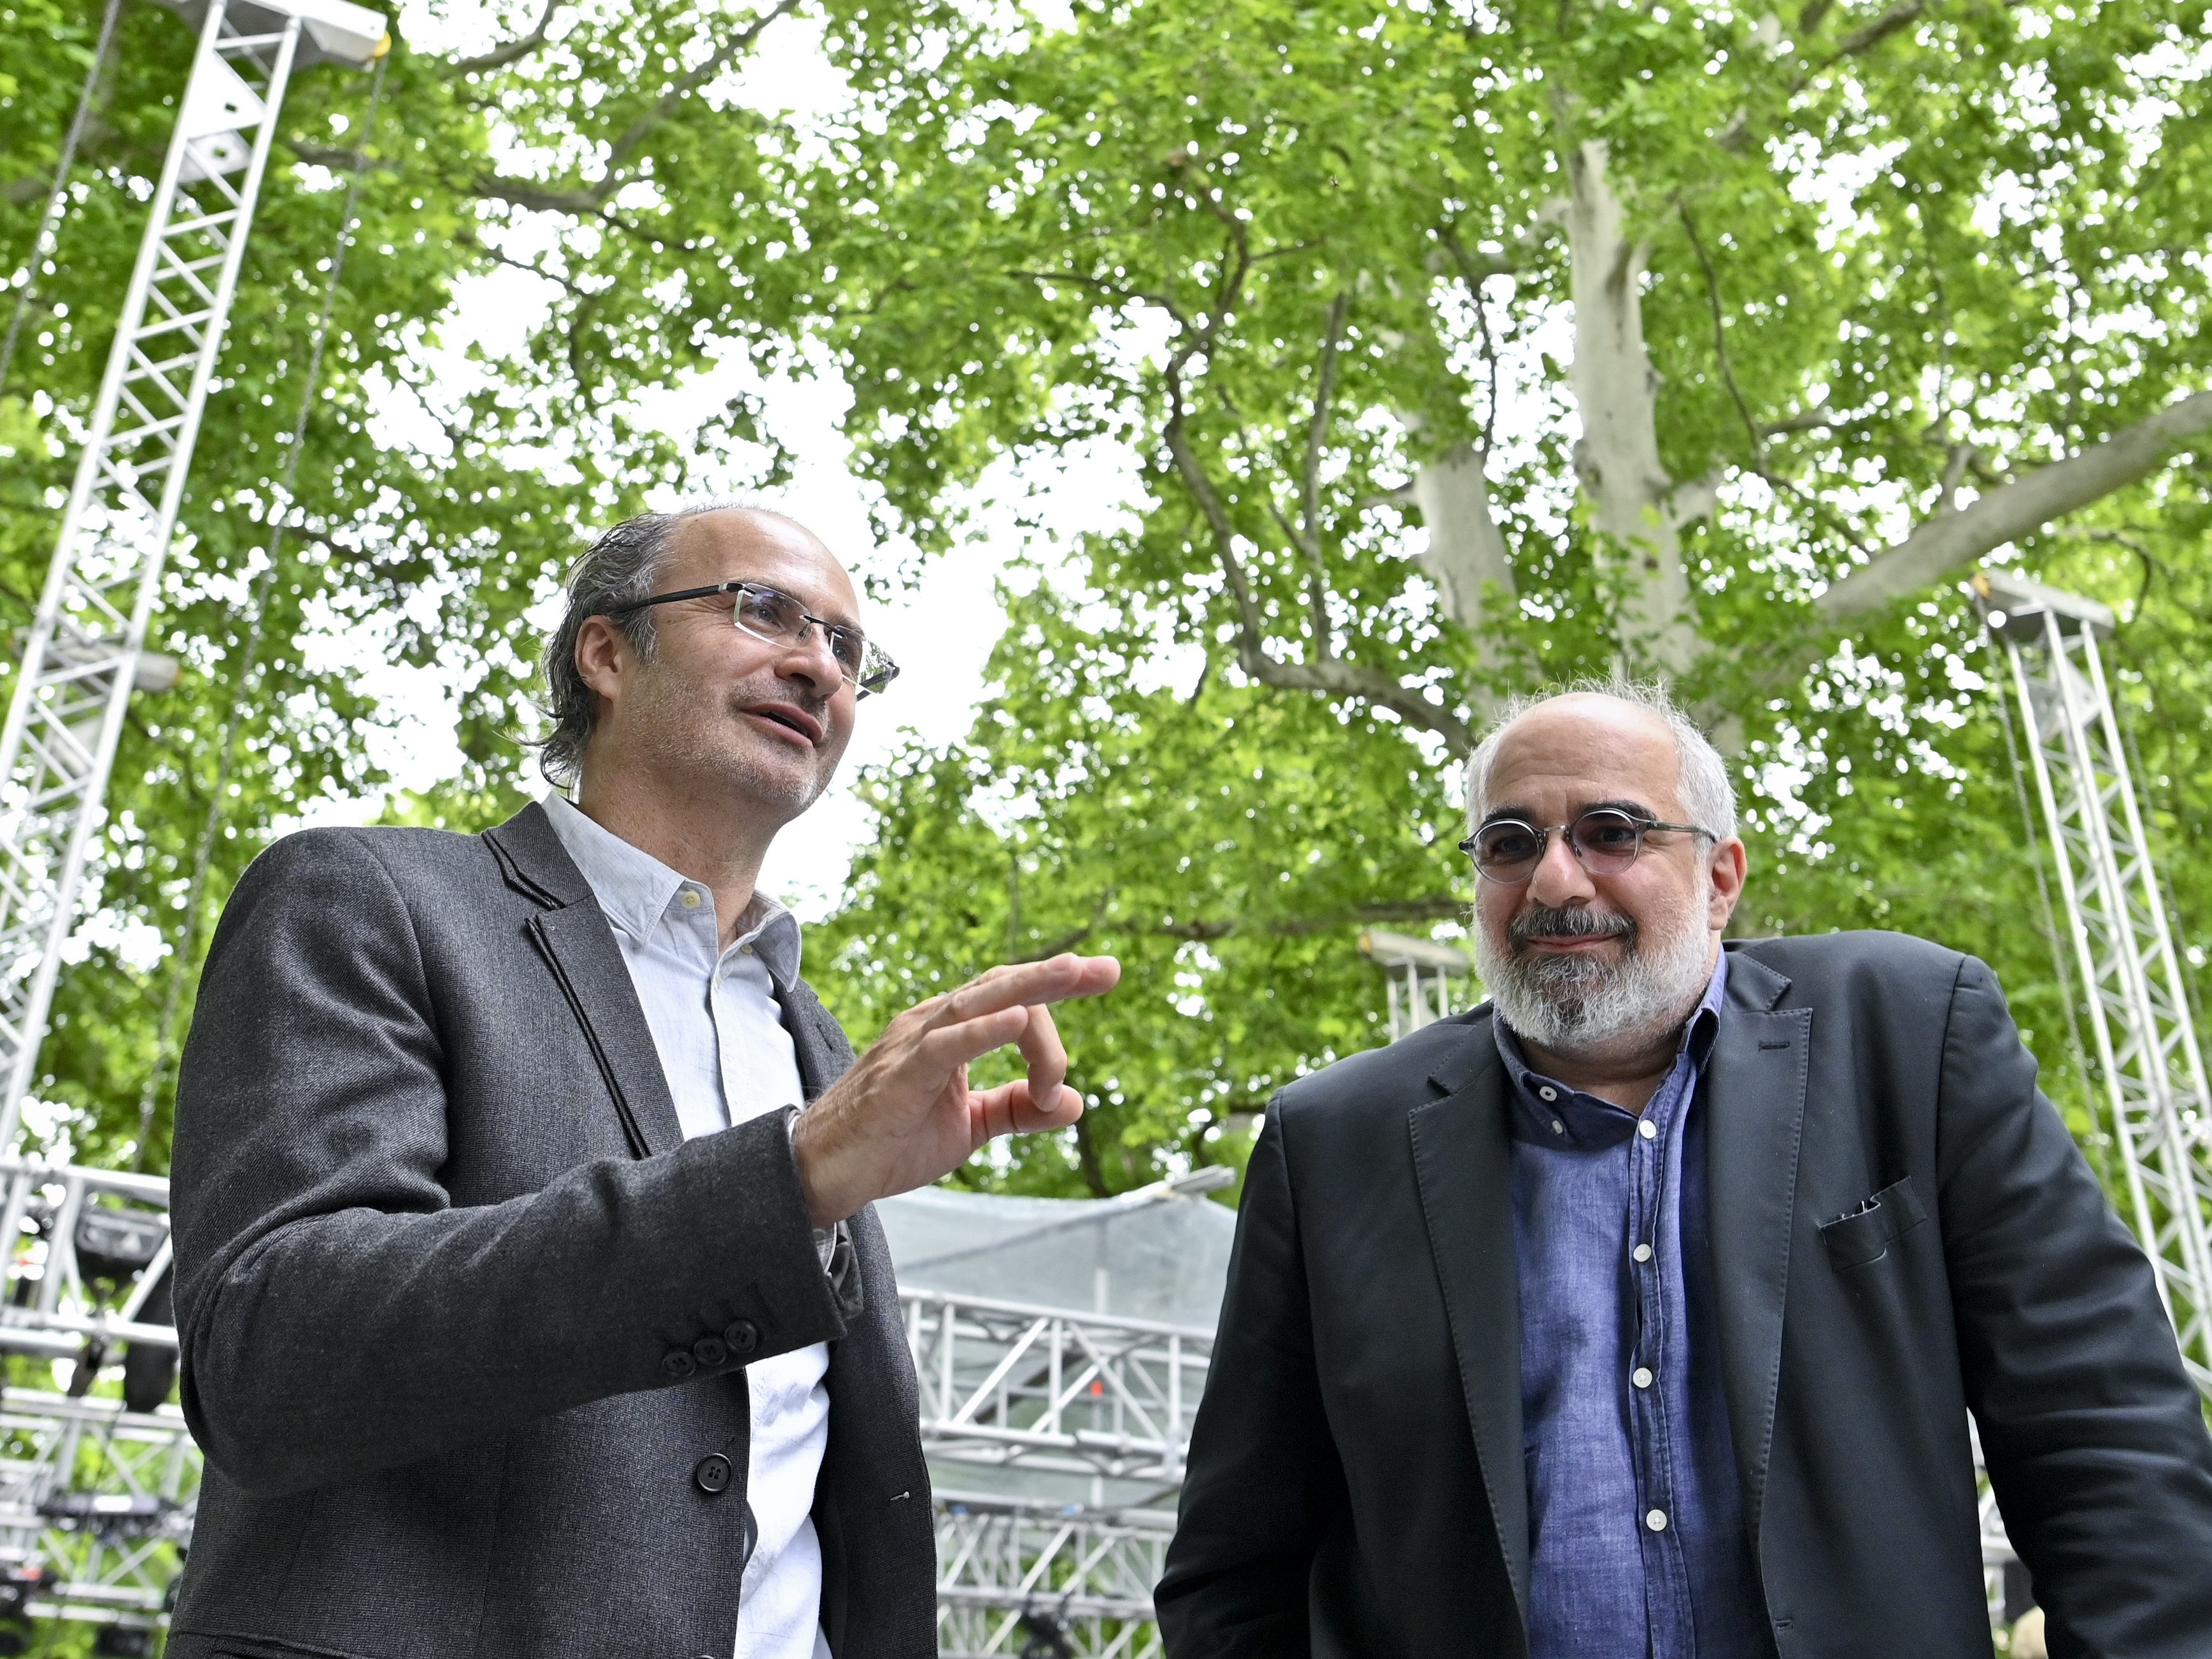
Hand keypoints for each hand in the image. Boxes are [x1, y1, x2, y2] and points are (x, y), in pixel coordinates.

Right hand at [790, 953, 1121, 1224]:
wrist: (825, 1173)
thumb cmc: (891, 1141)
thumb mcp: (970, 1127)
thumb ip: (1018, 1110)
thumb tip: (1076, 1104)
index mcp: (950, 1032)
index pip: (1012, 1004)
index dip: (1049, 1034)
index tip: (1060, 1090)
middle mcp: (932, 1025)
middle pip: (1002, 985)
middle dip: (1057, 976)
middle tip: (1107, 970)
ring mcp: (913, 1044)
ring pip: (978, 1001)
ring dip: (1031, 987)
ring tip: (1074, 973)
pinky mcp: (900, 1075)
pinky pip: (946, 1044)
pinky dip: (984, 1030)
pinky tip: (1017, 1019)